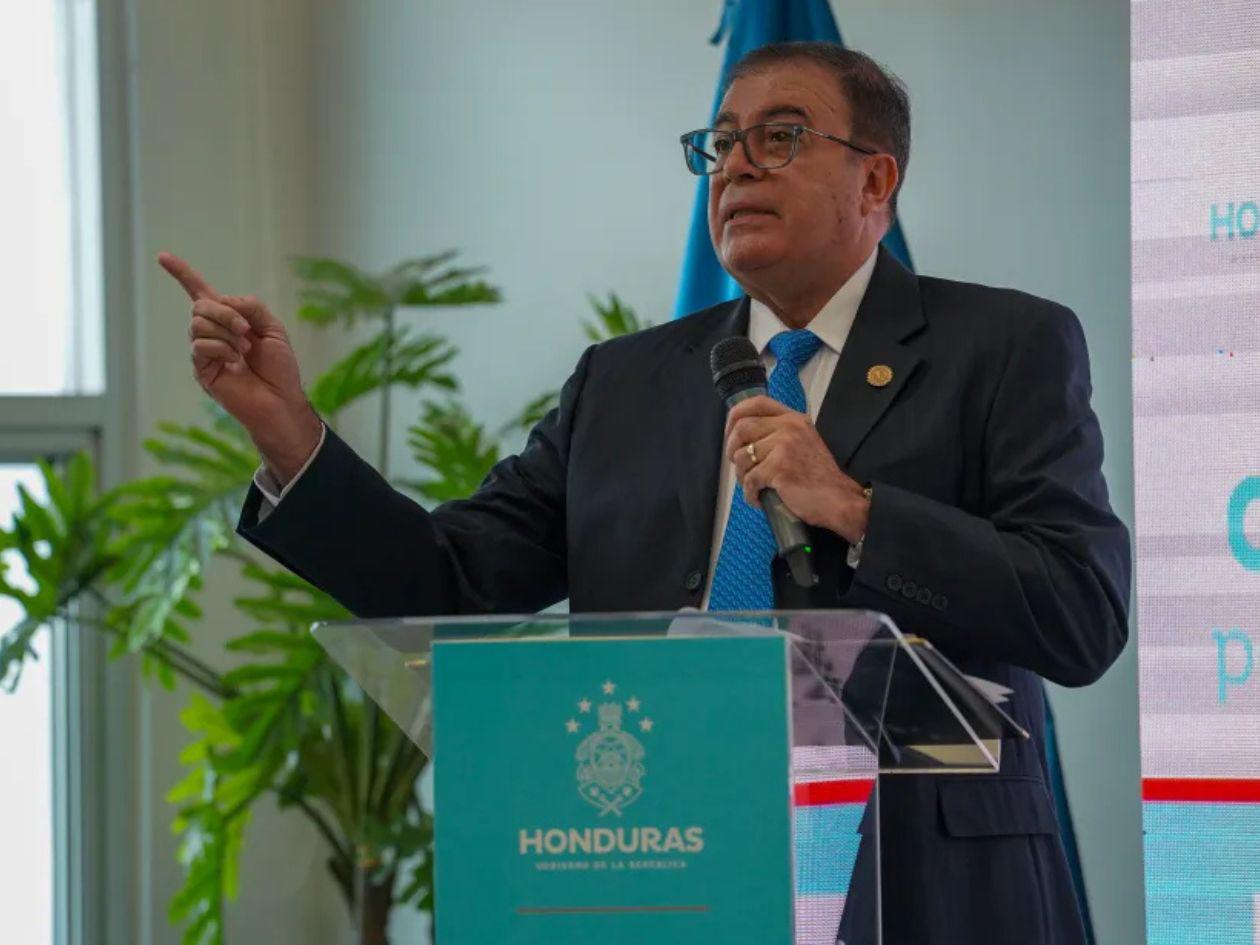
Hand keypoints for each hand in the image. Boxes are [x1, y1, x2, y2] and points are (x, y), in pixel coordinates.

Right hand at [158, 252, 321, 482]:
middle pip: (200, 305)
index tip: (162, 256)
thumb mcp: (273, 329)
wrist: (281, 399)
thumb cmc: (280, 368)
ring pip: (198, 323)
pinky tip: (236, 363)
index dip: (182, 274)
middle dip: (226, 313)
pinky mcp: (201, 369)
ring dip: (226, 332)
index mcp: (229, 320)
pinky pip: (200, 346)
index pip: (200, 292)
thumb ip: (252, 308)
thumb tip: (224, 300)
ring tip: (245, 350)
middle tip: (247, 331)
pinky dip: (222, 349)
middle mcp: (212, 333)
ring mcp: (205, 351)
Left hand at [725, 395, 869, 542]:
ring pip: (742, 456)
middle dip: (732, 450)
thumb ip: (779, 434)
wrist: (838, 500)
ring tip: (754, 486)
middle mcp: (788, 427)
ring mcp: (783, 446)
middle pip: (742, 429)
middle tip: (739, 466)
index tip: (730, 432)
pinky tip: (759, 498)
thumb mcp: (803, 442)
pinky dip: (750, 493)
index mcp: (793, 419)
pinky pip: (749, 479)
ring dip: (742, 475)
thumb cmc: (819, 477)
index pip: (757, 403)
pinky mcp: (779, 467)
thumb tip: (744, 437)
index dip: (736, 415)